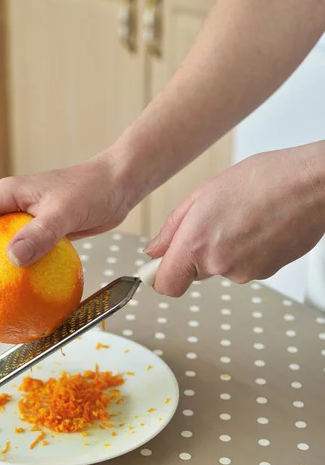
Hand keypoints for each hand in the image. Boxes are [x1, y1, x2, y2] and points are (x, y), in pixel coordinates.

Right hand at [0, 154, 129, 309]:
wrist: (116, 184)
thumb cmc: (93, 189)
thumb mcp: (67, 211)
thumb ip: (41, 233)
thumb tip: (13, 260)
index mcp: (3, 196)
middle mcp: (5, 209)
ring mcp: (18, 224)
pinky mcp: (36, 237)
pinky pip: (15, 261)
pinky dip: (9, 280)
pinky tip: (14, 301)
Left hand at [145, 142, 324, 296]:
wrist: (313, 185)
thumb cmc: (264, 180)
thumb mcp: (204, 194)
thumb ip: (173, 228)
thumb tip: (154, 250)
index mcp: (197, 244)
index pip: (166, 285)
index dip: (160, 275)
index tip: (161, 263)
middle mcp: (220, 265)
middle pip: (194, 274)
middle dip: (197, 252)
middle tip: (213, 221)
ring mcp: (245, 273)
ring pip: (221, 268)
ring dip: (224, 248)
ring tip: (241, 218)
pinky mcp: (265, 273)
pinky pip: (244, 266)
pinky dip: (246, 250)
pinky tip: (256, 226)